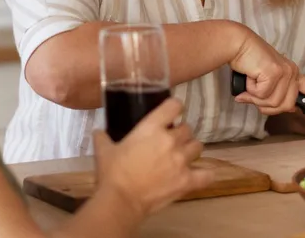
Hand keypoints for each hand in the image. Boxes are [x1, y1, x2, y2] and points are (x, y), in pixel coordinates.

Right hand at [92, 98, 212, 217]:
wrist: (121, 200)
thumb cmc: (112, 173)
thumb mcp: (104, 151)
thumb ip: (102, 138)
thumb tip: (98, 132)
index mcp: (152, 128)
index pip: (174, 106)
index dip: (175, 108)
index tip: (172, 113)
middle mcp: (171, 140)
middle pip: (187, 128)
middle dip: (180, 134)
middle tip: (170, 142)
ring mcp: (181, 160)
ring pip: (197, 146)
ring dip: (190, 150)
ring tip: (183, 157)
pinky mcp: (187, 180)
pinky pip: (206, 174)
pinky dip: (205, 175)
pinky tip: (200, 175)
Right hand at [229, 29, 300, 116]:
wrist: (238, 44)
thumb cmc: (249, 62)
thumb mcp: (266, 81)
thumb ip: (275, 94)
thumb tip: (279, 109)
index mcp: (294, 74)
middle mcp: (293, 72)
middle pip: (287, 106)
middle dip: (267, 107)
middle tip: (254, 97)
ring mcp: (285, 72)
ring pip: (274, 103)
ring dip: (256, 99)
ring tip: (250, 85)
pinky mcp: (274, 72)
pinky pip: (262, 95)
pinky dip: (251, 91)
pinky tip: (249, 79)